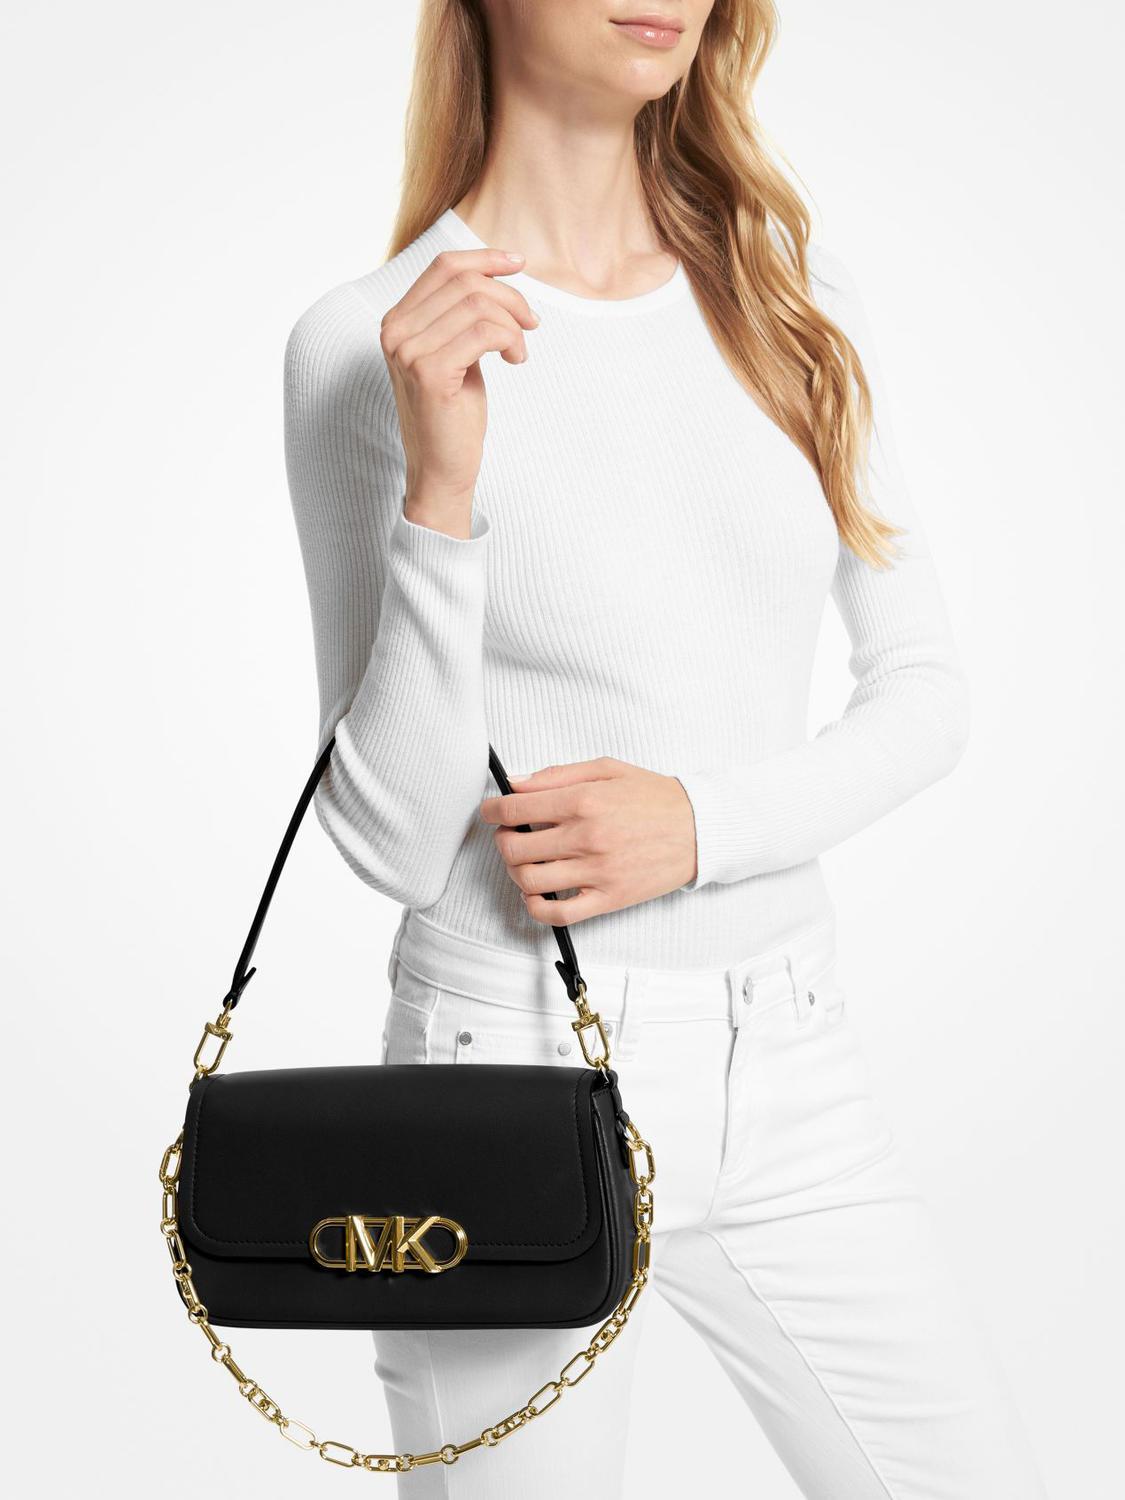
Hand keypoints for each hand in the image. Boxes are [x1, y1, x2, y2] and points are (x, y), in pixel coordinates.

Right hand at [379, 247, 540, 536]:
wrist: (441, 469)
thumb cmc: (453, 413)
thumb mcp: (456, 352)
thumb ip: (461, 316)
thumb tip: (497, 274)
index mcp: (397, 321)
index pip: (444, 267)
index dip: (485, 258)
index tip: (518, 264)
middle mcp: (396, 331)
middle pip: (465, 282)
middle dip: (510, 298)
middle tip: (531, 324)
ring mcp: (408, 352)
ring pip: (478, 305)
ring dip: (513, 324)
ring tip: (519, 351)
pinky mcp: (430, 373)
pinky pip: (484, 333)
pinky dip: (511, 341)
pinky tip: (515, 361)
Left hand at [478, 757, 697, 924]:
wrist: (700, 828)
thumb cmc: (655, 797)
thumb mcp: (607, 769)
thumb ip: (558, 774)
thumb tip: (516, 783)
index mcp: (583, 799)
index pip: (515, 808)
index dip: (492, 811)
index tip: (490, 812)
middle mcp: (585, 836)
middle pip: (514, 846)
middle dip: (502, 840)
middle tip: (509, 835)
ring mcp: (596, 871)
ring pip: (529, 879)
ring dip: (515, 871)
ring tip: (524, 861)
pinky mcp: (608, 899)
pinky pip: (557, 913)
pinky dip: (535, 906)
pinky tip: (535, 893)